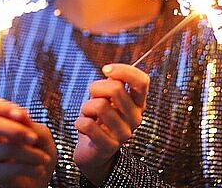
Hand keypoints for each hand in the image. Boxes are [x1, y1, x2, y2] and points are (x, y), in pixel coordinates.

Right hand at [0, 94, 56, 187]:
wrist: (43, 178)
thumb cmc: (40, 151)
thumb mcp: (41, 134)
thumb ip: (30, 124)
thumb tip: (19, 114)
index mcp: (1, 119)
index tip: (19, 114)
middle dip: (16, 130)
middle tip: (34, 139)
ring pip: (4, 148)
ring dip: (30, 153)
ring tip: (44, 159)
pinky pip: (9, 168)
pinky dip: (30, 168)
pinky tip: (40, 169)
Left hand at [73, 63, 149, 185]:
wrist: (93, 152)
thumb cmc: (99, 118)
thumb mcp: (107, 97)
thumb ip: (112, 83)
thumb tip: (110, 71)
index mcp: (138, 104)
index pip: (142, 81)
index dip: (124, 70)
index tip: (105, 69)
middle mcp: (136, 118)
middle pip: (116, 89)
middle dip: (96, 88)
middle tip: (91, 96)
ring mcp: (124, 134)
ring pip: (99, 106)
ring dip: (86, 107)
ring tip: (88, 115)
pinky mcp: (109, 147)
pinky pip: (88, 125)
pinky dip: (79, 122)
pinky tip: (83, 128)